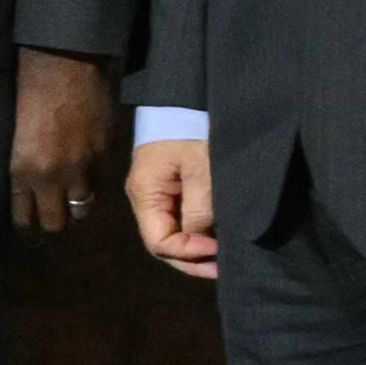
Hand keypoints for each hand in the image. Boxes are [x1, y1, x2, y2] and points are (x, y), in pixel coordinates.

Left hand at [12, 49, 116, 234]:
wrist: (65, 62)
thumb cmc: (27, 89)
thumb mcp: (13, 133)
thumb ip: (21, 162)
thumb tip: (25, 183)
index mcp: (23, 170)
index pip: (25, 216)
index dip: (26, 220)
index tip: (27, 220)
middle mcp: (54, 176)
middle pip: (56, 221)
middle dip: (52, 220)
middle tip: (50, 213)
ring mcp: (84, 166)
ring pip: (82, 206)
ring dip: (75, 204)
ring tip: (70, 197)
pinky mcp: (106, 152)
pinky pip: (100, 180)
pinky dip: (93, 180)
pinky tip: (86, 173)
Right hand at [128, 136, 218, 279]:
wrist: (189, 96)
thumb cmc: (194, 131)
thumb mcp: (202, 172)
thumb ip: (199, 211)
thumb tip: (200, 241)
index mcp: (145, 195)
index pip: (160, 242)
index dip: (189, 253)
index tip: (218, 250)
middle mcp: (143, 197)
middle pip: (162, 242)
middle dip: (191, 259)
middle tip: (222, 267)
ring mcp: (153, 191)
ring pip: (169, 232)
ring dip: (194, 247)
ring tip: (220, 255)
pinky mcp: (166, 184)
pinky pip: (176, 217)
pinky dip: (194, 231)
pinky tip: (212, 235)